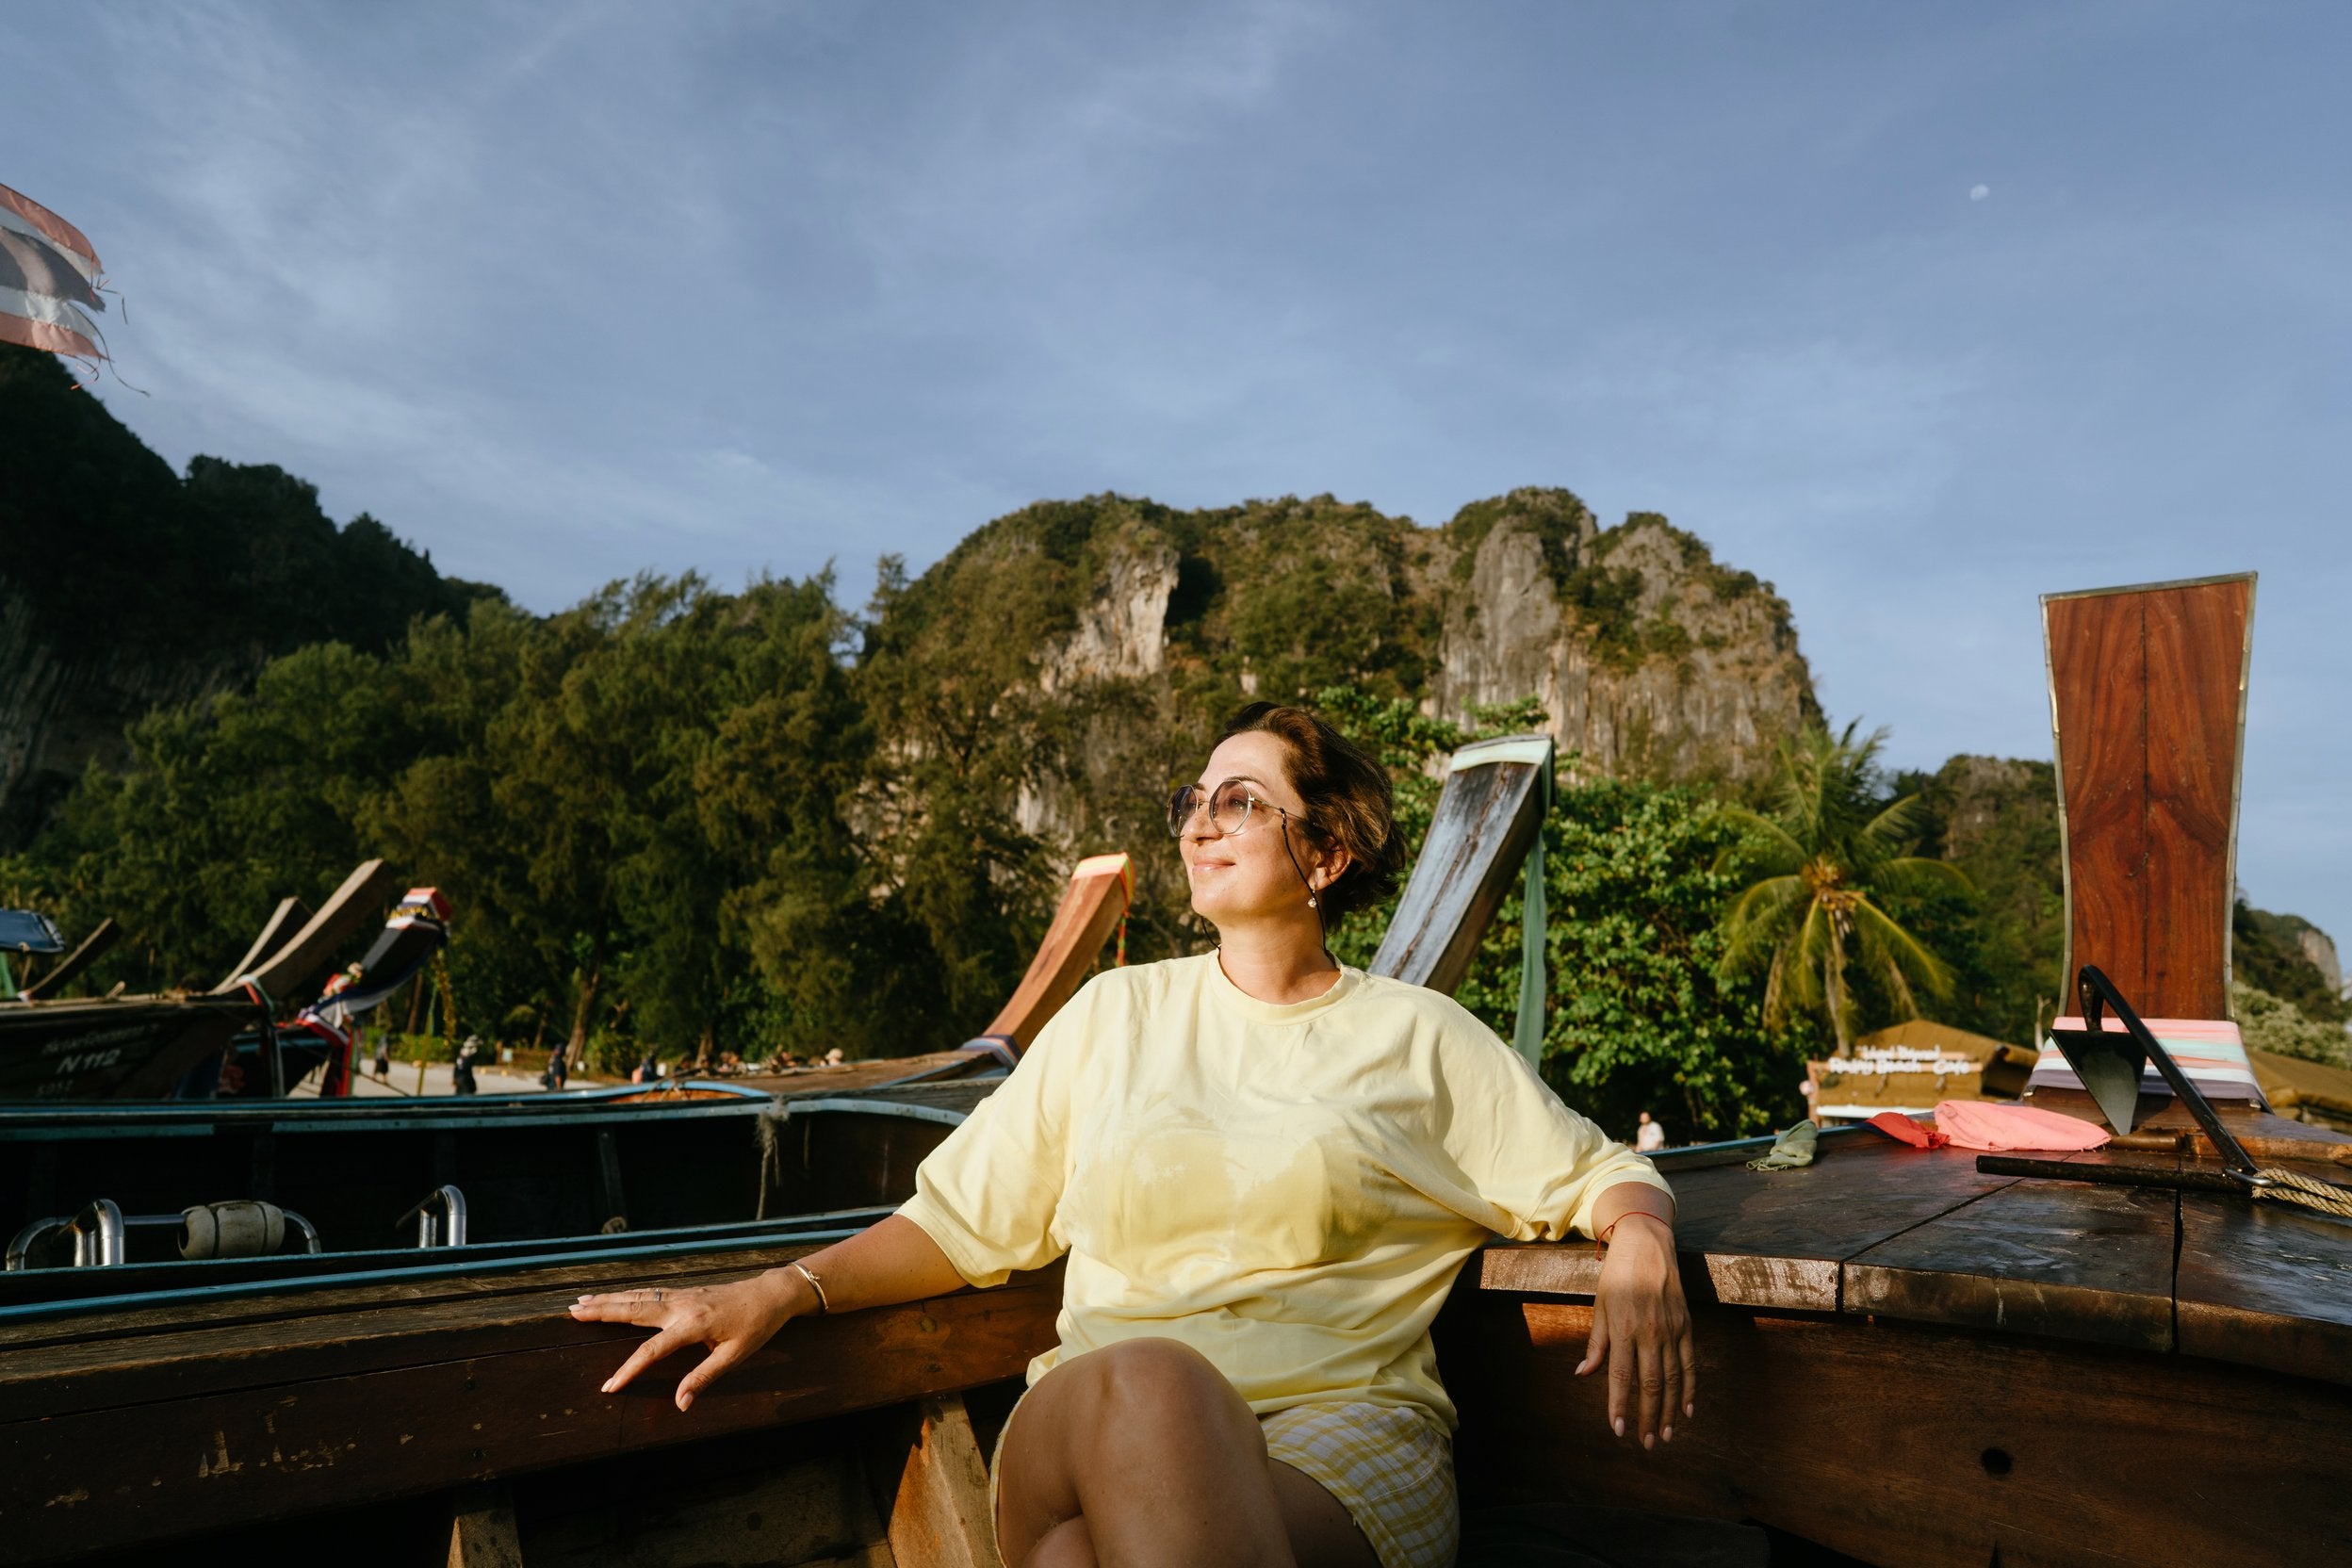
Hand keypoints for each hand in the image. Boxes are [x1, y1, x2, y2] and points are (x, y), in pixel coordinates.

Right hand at [569, 1268, 809, 1410]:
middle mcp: (682, 1306)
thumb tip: (680, 1404)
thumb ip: (704, 1378)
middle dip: (602, 1312)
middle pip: (635, 1310)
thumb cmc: (756, 1326)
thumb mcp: (735, 1355)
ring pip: (638, 1297)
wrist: (771, 1294)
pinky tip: (615, 1295)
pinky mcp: (685, 1292)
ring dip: (609, 1299)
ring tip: (582, 1302)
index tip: (608, 1387)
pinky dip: (628, 1293)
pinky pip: (650, 1293)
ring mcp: (682, 1296)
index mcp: (694, 1324)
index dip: (629, 1369)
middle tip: (572, 1312)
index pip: (652, 1350)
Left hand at [1574, 1212, 1694, 1448]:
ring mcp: (1671, 1330)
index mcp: (1623, 1328)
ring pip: (1672, 1380)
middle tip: (1645, 1443)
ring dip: (1668, 1411)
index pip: (1621, 1377)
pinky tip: (1686, 1410)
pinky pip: (1690, 1364)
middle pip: (1650, 1385)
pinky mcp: (1686, 1326)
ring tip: (1664, 1435)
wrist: (1647, 1244)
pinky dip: (1689, 1389)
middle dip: (1647, 1417)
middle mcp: (1649, 1332)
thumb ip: (1596, 1344)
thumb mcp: (1600, 1307)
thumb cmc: (1617, 1277)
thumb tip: (1583, 1374)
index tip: (1619, 1431)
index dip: (1620, 1406)